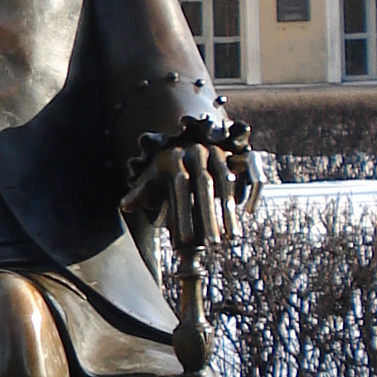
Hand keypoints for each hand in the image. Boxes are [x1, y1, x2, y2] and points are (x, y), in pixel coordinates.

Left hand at [120, 116, 262, 249]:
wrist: (190, 132)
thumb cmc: (169, 165)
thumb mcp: (152, 175)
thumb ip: (140, 192)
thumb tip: (124, 206)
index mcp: (176, 158)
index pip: (179, 188)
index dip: (181, 214)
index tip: (182, 241)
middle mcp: (198, 151)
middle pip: (204, 186)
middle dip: (208, 217)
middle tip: (211, 244)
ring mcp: (218, 151)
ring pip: (227, 182)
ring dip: (229, 211)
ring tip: (231, 237)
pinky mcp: (235, 153)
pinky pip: (247, 172)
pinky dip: (251, 191)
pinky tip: (249, 212)